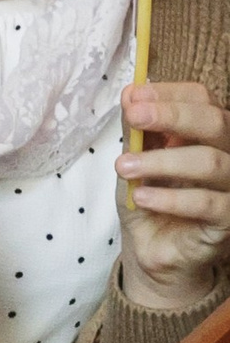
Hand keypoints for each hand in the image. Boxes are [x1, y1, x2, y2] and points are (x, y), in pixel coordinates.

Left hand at [119, 80, 229, 307]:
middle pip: (215, 122)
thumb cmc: (149, 197)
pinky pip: (208, 204)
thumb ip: (136, 129)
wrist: (152, 248)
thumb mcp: (134, 159)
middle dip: (172, 115)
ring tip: (124, 167)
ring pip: (212, 163)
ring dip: (162, 161)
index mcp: (207, 131)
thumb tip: (130, 93)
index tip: (133, 98)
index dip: (170, 94)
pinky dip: (172, 199)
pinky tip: (142, 197)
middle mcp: (228, 152)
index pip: (201, 98)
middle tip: (134, 117)